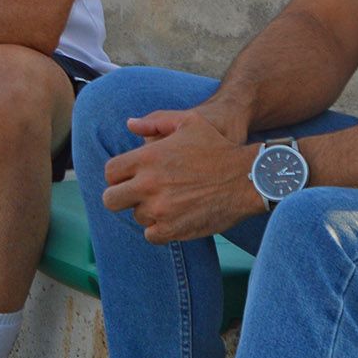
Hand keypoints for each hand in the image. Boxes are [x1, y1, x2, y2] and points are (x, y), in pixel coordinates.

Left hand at [100, 112, 261, 243]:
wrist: (247, 177)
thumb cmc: (219, 146)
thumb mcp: (189, 121)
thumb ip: (156, 122)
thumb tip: (130, 124)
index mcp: (147, 158)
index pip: (110, 173)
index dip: (117, 176)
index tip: (128, 178)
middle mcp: (148, 184)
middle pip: (111, 200)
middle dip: (121, 197)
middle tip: (136, 196)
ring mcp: (160, 209)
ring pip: (136, 216)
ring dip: (147, 211)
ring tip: (167, 202)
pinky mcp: (174, 229)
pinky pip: (152, 235)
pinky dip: (160, 229)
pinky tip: (173, 217)